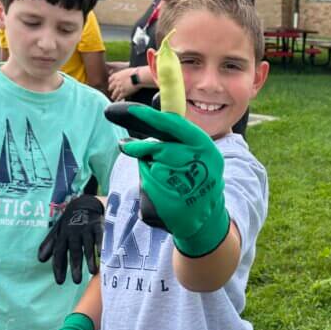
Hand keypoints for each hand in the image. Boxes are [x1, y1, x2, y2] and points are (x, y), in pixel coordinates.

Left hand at [37, 194, 104, 284]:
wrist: (84, 202)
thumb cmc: (69, 221)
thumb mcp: (57, 231)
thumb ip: (50, 244)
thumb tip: (40, 260)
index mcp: (62, 235)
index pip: (59, 253)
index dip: (59, 267)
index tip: (60, 282)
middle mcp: (73, 232)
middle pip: (74, 251)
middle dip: (75, 266)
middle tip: (76, 281)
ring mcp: (86, 228)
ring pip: (88, 245)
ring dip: (90, 259)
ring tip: (92, 272)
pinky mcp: (98, 225)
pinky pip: (100, 236)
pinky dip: (101, 245)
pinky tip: (102, 255)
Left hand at [105, 103, 229, 257]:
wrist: (207, 218)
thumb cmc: (198, 179)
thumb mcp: (196, 153)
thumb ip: (174, 136)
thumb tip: (148, 112)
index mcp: (204, 146)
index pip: (174, 126)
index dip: (151, 118)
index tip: (132, 111)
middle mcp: (199, 162)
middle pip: (159, 149)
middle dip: (140, 148)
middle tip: (124, 145)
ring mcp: (186, 183)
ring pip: (153, 167)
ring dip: (149, 170)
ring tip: (164, 180)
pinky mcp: (172, 200)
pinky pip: (150, 186)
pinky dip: (149, 186)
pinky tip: (163, 193)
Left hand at [108, 66, 142, 101]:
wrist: (138, 76)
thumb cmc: (135, 72)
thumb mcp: (126, 70)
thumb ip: (122, 73)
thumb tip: (124, 74)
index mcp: (116, 75)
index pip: (110, 79)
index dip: (111, 82)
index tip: (112, 84)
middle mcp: (116, 82)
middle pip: (110, 87)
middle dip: (111, 89)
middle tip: (111, 91)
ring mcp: (119, 88)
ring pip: (114, 94)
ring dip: (113, 96)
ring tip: (113, 98)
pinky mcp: (123, 93)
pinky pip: (119, 97)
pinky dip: (118, 99)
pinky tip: (118, 100)